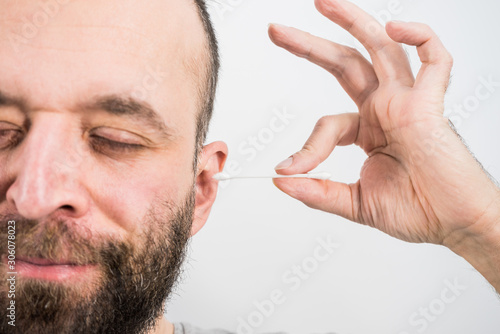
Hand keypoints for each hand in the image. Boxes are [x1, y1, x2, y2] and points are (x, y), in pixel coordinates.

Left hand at [268, 0, 499, 246]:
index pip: (327, 123)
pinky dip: (420, 38)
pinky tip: (395, 27)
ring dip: (353, 21)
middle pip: (345, 64)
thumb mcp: (356, 203)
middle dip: (310, 45)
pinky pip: (435, 60)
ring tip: (323, 2)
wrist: (455, 224)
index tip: (287, 171)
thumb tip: (281, 182)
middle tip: (276, 31)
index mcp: (368, 129)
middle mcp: (386, 108)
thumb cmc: (417, 210)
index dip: (305, 147)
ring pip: (381, 48)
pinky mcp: (432, 105)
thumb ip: (319, 192)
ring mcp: (408, 102)